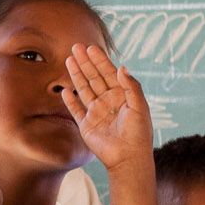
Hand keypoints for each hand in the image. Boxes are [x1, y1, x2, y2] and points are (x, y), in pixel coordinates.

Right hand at [62, 44, 153, 171]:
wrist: (128, 157)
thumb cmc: (138, 133)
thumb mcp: (140, 107)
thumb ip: (132, 86)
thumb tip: (121, 67)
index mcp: (122, 96)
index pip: (109, 74)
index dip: (100, 61)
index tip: (91, 48)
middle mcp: (108, 102)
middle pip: (94, 78)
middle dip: (85, 63)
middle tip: (75, 47)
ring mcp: (96, 112)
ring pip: (83, 89)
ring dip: (76, 75)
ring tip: (68, 60)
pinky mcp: (87, 125)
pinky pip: (76, 110)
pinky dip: (70, 100)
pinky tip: (65, 90)